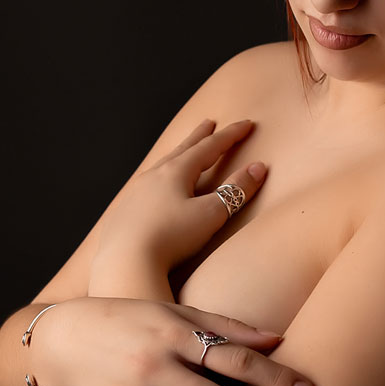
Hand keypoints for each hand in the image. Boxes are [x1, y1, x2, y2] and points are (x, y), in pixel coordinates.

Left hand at [94, 119, 264, 277]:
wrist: (126, 261)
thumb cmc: (170, 238)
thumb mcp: (211, 214)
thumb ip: (236, 190)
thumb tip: (258, 168)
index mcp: (176, 172)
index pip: (210, 147)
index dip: (231, 135)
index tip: (247, 124)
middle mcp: (153, 176)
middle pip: (182, 150)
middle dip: (199, 136)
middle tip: (209, 123)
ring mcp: (136, 193)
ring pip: (161, 166)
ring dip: (177, 155)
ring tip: (183, 151)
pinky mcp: (126, 211)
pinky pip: (146, 185)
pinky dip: (159, 177)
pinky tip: (155, 187)